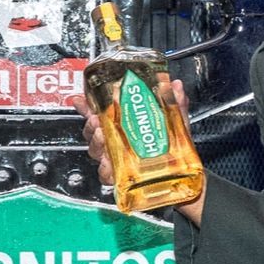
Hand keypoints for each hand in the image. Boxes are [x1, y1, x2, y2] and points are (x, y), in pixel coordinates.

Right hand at [71, 80, 191, 188]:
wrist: (181, 176)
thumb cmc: (177, 150)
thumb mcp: (177, 123)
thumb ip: (175, 103)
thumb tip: (175, 85)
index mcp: (127, 125)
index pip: (102, 112)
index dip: (89, 105)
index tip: (82, 99)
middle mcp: (117, 142)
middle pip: (93, 131)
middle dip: (91, 123)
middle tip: (96, 119)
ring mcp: (117, 160)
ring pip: (96, 151)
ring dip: (96, 142)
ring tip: (101, 135)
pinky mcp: (120, 178)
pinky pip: (105, 174)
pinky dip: (105, 169)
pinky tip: (108, 162)